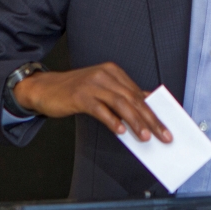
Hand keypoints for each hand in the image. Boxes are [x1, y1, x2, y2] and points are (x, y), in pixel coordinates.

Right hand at [13, 62, 171, 142]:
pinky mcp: (80, 95)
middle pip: (133, 99)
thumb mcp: (101, 90)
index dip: (154, 111)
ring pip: (120, 104)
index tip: (166, 126)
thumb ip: (121, 98)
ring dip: (135, 122)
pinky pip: (100, 109)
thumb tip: (145, 114)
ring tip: (146, 136)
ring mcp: (92, 84)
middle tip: (163, 135)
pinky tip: (120, 131)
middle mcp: (105, 75)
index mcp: (114, 72)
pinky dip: (112, 120)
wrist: (44, 88)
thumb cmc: (74, 92)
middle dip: (150, 119)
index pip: (139, 94)